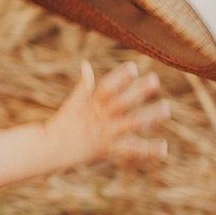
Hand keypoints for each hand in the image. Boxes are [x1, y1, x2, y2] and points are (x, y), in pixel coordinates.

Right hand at [49, 60, 169, 164]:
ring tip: (166, 109)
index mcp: (92, 103)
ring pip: (131, 123)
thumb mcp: (72, 103)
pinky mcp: (109, 150)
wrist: (49, 150)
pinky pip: (131, 150)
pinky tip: (163, 148)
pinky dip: (148, 150)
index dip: (120, 77)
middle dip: (138, 91)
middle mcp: (101, 116)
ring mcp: (106, 133)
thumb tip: (85, 64)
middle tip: (155, 81)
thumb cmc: (62, 125)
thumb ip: (84, 85)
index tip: (133, 68)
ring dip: (149, 116)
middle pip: (122, 102)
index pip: (107, 87)